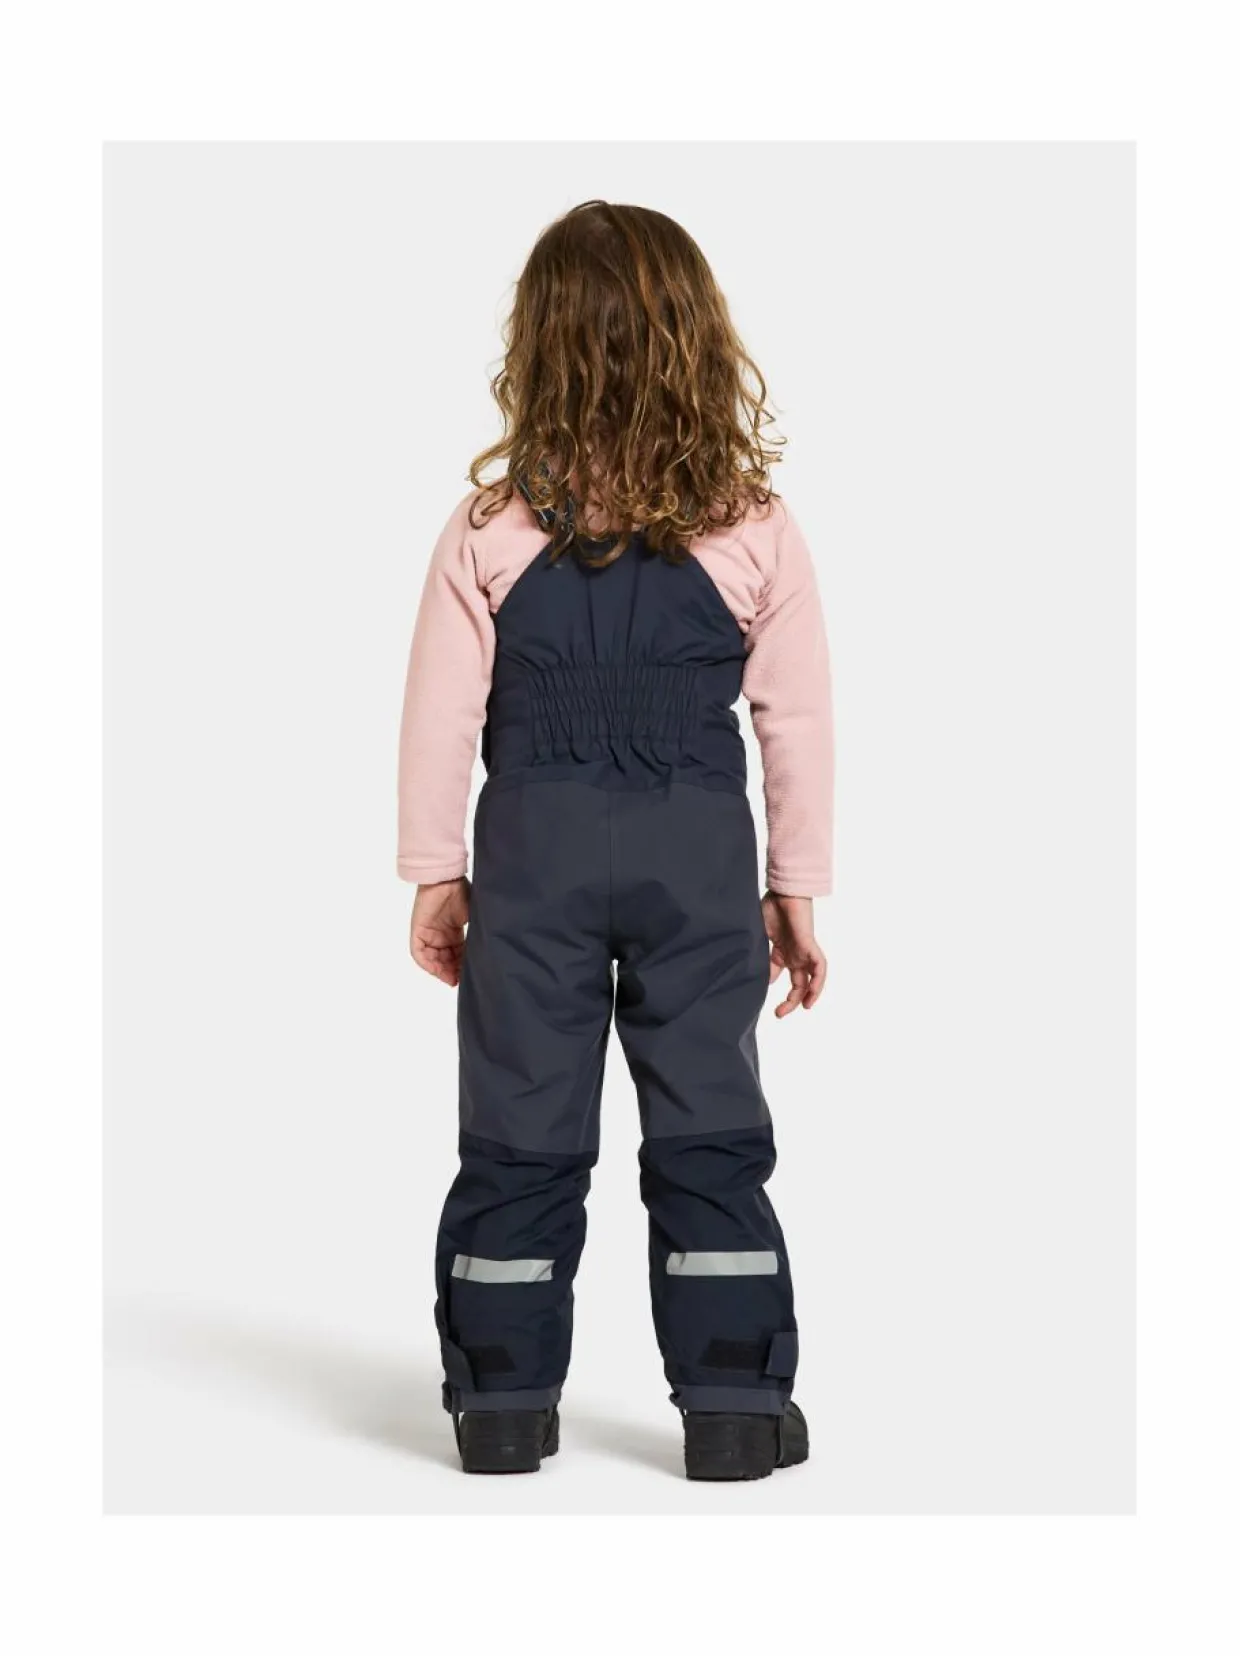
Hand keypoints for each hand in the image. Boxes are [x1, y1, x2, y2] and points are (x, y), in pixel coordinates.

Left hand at [409, 878, 470, 985]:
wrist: (447, 879)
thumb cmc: (462, 892)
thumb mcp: (474, 917)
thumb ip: (477, 934)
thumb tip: (489, 951)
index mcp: (454, 932)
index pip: (458, 955)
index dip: (463, 967)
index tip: (469, 977)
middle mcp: (440, 935)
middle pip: (445, 960)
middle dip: (452, 972)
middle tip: (460, 981)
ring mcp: (428, 933)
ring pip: (432, 959)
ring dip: (441, 971)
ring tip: (451, 978)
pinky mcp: (418, 931)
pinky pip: (418, 954)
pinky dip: (427, 964)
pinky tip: (437, 970)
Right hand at [761, 890, 826, 1016]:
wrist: (783, 890)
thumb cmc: (771, 906)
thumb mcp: (762, 936)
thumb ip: (762, 956)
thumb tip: (763, 978)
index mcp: (782, 950)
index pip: (779, 973)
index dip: (772, 986)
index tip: (763, 998)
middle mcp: (795, 953)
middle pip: (797, 982)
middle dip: (790, 1000)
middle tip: (779, 1014)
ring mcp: (804, 951)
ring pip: (811, 979)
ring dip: (807, 995)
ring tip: (801, 1009)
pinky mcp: (810, 946)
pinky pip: (820, 969)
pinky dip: (818, 983)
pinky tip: (811, 996)